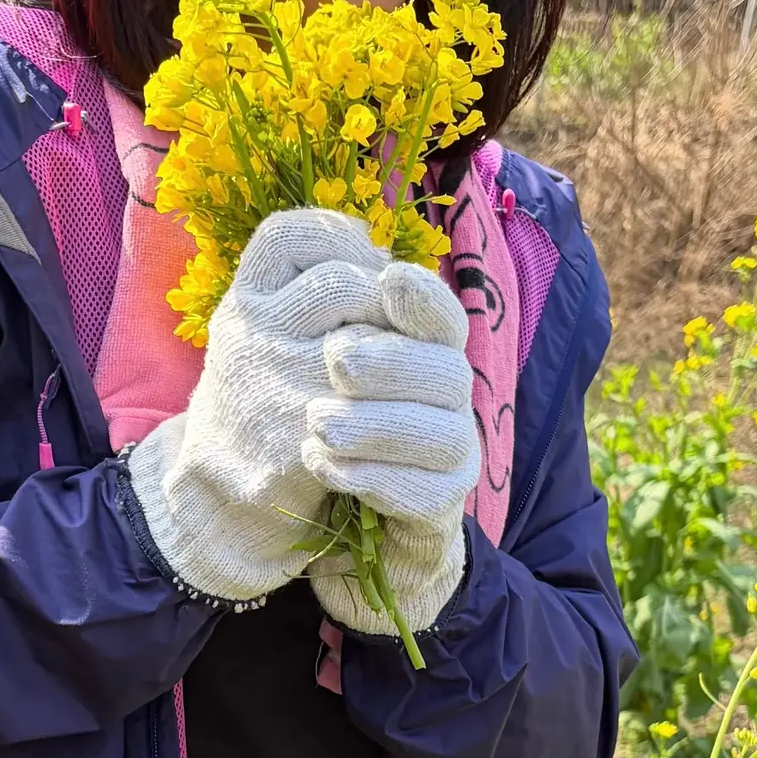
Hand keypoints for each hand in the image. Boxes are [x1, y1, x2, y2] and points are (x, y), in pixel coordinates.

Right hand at [128, 209, 387, 604]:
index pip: (288, 235)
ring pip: (364, 338)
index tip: (368, 261)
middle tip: (397, 318)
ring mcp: (278, 383)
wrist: (222, 489)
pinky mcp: (306, 432)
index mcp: (242, 301)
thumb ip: (309, 288)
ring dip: (396, 344)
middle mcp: (253, 334)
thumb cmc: (262, 394)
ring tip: (395, 359)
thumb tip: (388, 262)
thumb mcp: (264, 329)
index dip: (340, 237)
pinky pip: (372, 398)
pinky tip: (392, 401)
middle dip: (384, 295)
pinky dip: (396, 394)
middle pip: (341, 282)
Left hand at [304, 261, 477, 636]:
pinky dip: (371, 477)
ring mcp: (449, 452)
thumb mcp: (306, 352)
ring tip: (318, 424)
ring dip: (376, 423)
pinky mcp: (438, 505)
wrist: (312, 508)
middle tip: (335, 359)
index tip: (386, 278)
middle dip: (391, 361)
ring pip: (440, 433)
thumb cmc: (311, 414)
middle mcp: (447, 396)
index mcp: (422, 350)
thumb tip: (338, 249)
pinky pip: (422, 494)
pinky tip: (325, 465)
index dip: (423, 296)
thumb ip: (327, 301)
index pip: (441, 314)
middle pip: (447, 370)